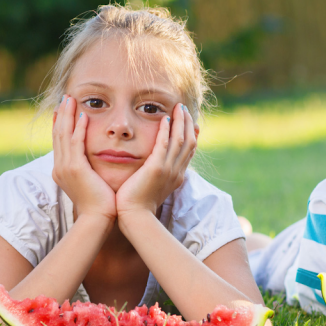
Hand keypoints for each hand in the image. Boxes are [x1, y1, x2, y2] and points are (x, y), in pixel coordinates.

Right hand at [51, 95, 116, 220]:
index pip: (58, 141)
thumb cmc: (98, 204)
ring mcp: (65, 167)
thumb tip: (92, 164)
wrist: (97, 219)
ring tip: (71, 99)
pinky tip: (83, 116)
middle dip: (61, 114)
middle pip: (57, 134)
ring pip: (63, 134)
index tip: (62, 109)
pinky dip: (78, 128)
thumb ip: (87, 170)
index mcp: (61, 170)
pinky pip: (75, 143)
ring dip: (68, 115)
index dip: (60, 123)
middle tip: (66, 98)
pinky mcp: (75, 168)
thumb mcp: (88, 183)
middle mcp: (59, 167)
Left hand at [116, 103, 195, 219]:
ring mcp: (168, 169)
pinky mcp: (156, 168)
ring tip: (177, 108)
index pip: (189, 152)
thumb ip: (156, 176)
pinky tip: (164, 118)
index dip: (191, 135)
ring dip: (180, 122)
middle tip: (184, 109)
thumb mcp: (153, 188)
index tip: (191, 122)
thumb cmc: (138, 205)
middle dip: (187, 124)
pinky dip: (166, 130)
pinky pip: (164, 144)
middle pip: (189, 142)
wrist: (134, 217)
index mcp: (177, 176)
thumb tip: (154, 168)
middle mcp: (176, 172)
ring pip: (180, 140)